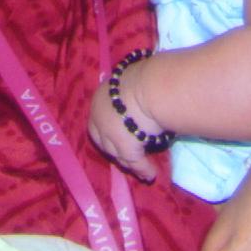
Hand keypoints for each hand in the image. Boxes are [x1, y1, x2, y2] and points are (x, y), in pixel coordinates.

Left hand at [87, 65, 161, 180]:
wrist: (151, 86)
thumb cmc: (147, 75)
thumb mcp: (134, 78)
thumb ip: (135, 87)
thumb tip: (145, 85)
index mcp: (101, 98)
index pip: (98, 119)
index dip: (105, 129)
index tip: (117, 134)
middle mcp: (99, 118)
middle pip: (103, 140)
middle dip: (113, 149)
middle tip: (126, 156)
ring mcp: (111, 135)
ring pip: (118, 154)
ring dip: (129, 163)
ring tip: (141, 171)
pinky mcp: (125, 148)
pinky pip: (136, 162)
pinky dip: (144, 169)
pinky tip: (151, 175)